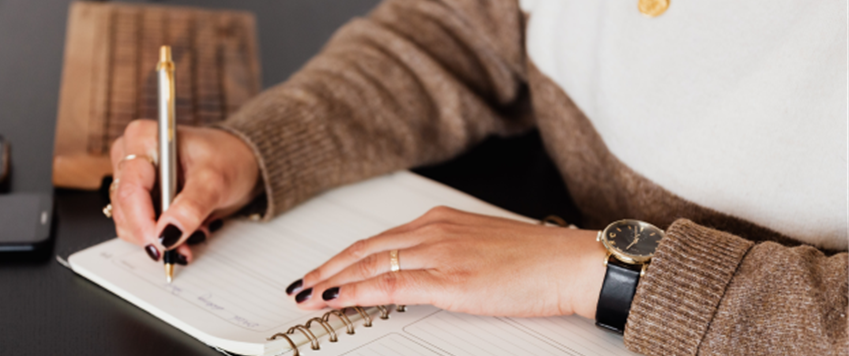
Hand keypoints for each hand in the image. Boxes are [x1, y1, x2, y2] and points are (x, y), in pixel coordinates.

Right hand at [109, 119, 260, 261]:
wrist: (238, 162)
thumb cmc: (227, 158)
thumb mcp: (215, 180)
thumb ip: (192, 207)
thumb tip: (168, 234)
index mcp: (142, 139)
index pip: (130, 190)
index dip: (143, 222)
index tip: (163, 244)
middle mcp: (130, 156)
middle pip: (124, 209)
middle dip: (154, 233)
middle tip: (185, 245)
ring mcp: (131, 177)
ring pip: (128, 223)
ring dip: (160, 237)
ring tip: (193, 231)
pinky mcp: (138, 197)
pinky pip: (138, 227)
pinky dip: (162, 236)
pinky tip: (186, 229)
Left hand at [287, 206, 607, 318]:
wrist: (569, 262)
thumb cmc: (535, 259)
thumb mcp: (480, 247)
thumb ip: (447, 254)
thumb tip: (422, 272)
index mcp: (439, 220)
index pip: (378, 238)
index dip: (344, 256)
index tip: (323, 269)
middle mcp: (433, 230)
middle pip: (365, 249)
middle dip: (327, 268)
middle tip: (301, 284)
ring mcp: (439, 253)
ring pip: (370, 264)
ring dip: (333, 281)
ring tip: (308, 295)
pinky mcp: (449, 279)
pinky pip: (391, 284)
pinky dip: (358, 291)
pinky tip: (337, 298)